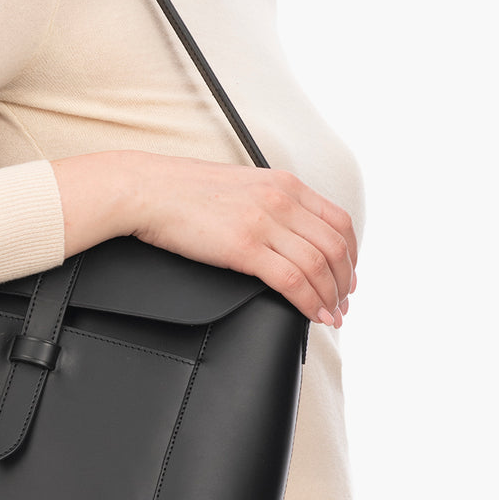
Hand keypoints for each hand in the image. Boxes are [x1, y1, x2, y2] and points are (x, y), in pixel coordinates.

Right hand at [124, 153, 356, 326]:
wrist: (147, 189)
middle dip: (344, 282)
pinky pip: (292, 281)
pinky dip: (309, 302)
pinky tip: (312, 314)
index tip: (346, 276)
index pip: (338, 221)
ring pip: (319, 266)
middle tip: (342, 303)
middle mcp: (282, 200)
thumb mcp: (241, 186)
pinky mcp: (244, 247)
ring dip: (330, 297)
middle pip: (335, 247)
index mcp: (284, 184)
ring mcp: (265, 223)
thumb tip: (285, 232)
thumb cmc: (183, 190)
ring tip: (330, 315)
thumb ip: (270, 203)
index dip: (351, 255)